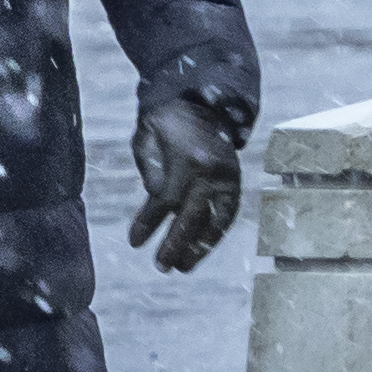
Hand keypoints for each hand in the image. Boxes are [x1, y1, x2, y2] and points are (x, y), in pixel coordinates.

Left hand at [125, 95, 246, 275]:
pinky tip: (201, 250)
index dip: (148, 224)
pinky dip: (215, 235)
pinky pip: (228, 215)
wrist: (203, 105)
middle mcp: (211, 171)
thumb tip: (156, 200)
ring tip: (182, 267)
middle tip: (161, 265)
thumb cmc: (166, 124)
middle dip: (174, 244)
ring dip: (198, 248)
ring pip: (215, 221)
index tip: (135, 242)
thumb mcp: (146, 136)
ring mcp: (228, 179)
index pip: (165, 201)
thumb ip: (149, 169)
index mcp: (187, 159)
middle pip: (191, 217)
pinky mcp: (236, 184)